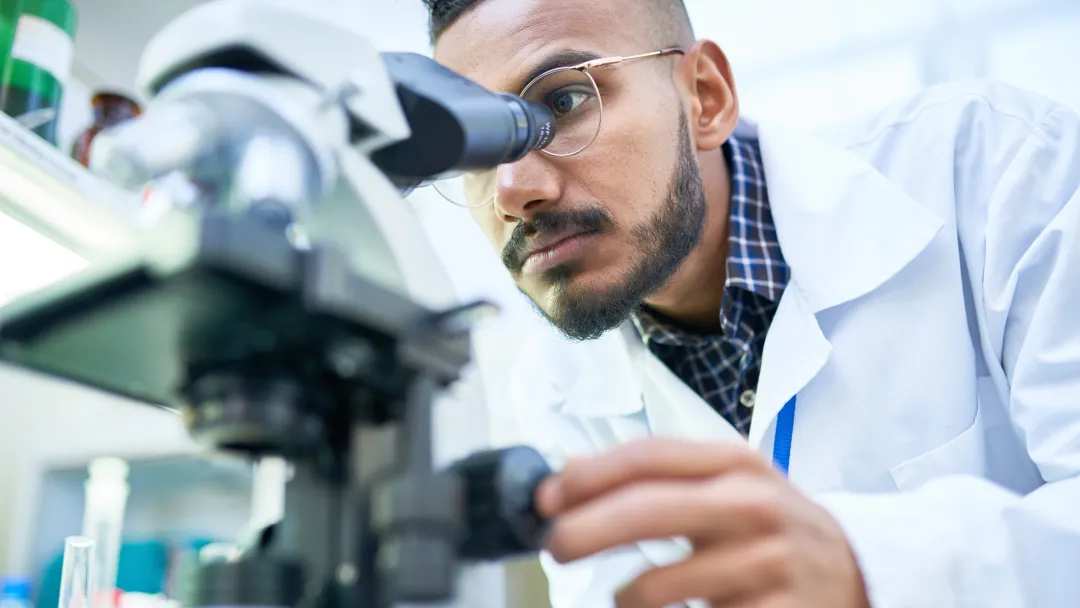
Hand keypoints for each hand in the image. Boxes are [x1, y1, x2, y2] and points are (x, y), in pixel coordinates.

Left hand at [535, 438, 869, 607]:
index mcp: (735, 463)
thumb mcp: (723, 484)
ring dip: (624, 597)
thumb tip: (569, 471)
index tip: (546, 497)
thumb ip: (654, 475)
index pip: (648, 456)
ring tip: (627, 597)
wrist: (855, 570)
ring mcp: (766, 563)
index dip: (589, 476)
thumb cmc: (771, 525)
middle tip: (554, 548)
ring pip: (658, 585)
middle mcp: (753, 505)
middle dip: (585, 530)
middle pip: (647, 510)